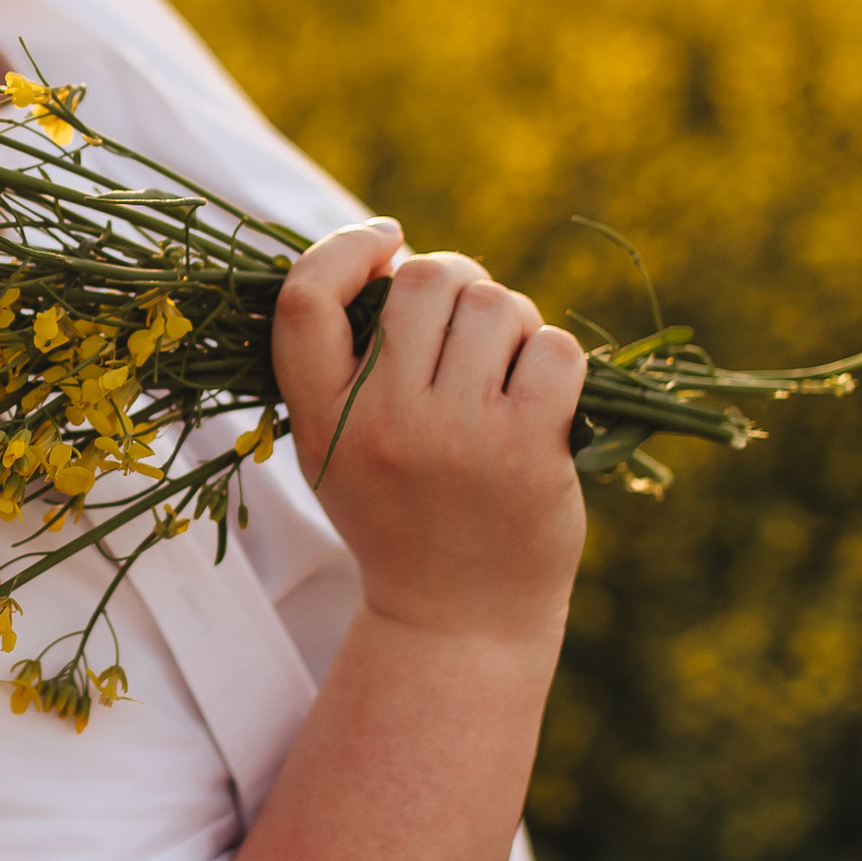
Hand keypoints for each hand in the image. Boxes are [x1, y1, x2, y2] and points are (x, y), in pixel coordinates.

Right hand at [271, 221, 587, 646]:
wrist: (457, 621)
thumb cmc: (401, 518)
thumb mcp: (337, 450)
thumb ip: (345, 364)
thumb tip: (398, 252)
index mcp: (321, 420)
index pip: (306, 299)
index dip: (345, 248)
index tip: (385, 239)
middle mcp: (382, 422)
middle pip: (423, 280)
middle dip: (458, 283)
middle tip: (469, 325)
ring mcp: (456, 435)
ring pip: (496, 305)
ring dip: (512, 323)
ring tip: (506, 370)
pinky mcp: (527, 448)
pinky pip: (554, 349)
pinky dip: (556, 361)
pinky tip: (544, 400)